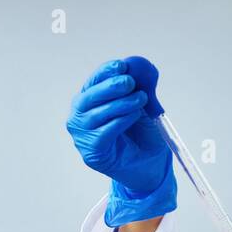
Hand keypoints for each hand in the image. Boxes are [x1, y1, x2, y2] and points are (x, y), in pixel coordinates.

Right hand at [67, 57, 175, 225]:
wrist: (151, 167)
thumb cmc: (144, 137)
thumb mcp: (143, 108)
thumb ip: (141, 88)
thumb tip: (143, 66)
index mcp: (89, 104)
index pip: (92, 84)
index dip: (104, 73)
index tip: (121, 64)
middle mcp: (80, 119)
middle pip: (88, 98)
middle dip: (109, 87)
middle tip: (130, 81)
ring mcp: (82, 137)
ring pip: (96, 115)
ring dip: (120, 104)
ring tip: (140, 99)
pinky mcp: (91, 153)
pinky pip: (102, 133)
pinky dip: (119, 121)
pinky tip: (133, 116)